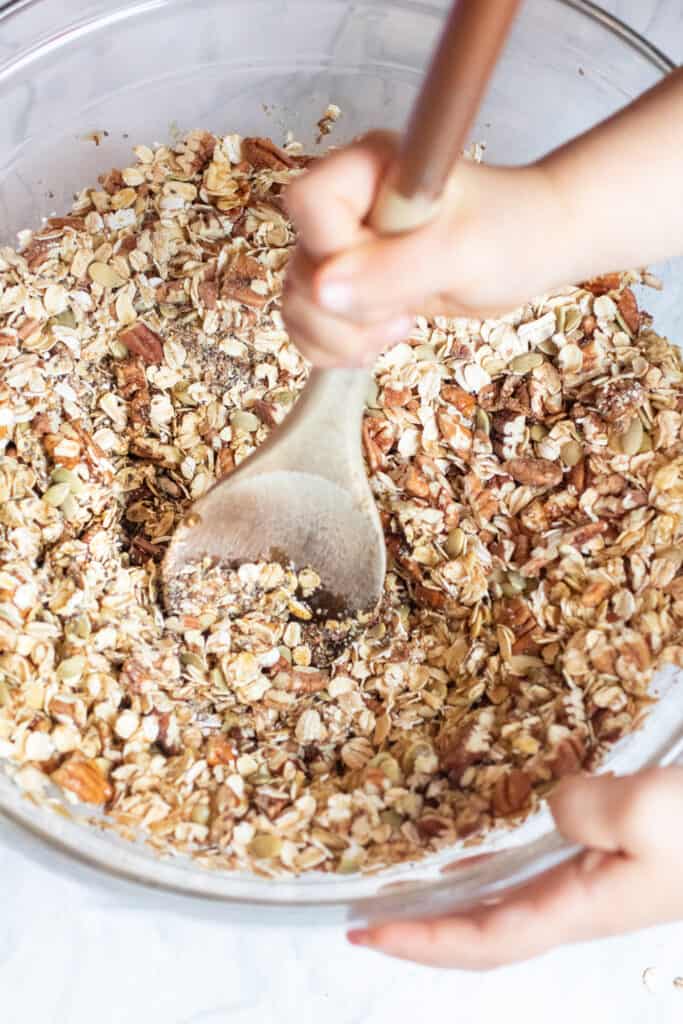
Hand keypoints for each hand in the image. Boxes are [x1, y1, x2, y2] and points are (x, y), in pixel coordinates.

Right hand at [284, 68, 682, 367]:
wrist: (533, 248)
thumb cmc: (510, 232)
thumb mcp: (460, 252)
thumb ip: (392, 270)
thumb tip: (319, 291)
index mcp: (366, 170)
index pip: (308, 205)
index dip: (335, 251)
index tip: (388, 269)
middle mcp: (345, 206)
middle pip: (297, 265)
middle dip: (343, 311)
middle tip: (400, 313)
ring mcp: (344, 249)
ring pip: (298, 302)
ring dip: (339, 336)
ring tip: (396, 328)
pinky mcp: (351, 287)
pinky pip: (311, 326)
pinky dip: (336, 348)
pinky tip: (380, 341)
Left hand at [347, 766, 682, 968]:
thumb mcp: (649, 813)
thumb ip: (584, 810)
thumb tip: (549, 805)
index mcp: (582, 908)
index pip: (485, 940)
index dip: (423, 942)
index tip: (364, 933)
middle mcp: (582, 906)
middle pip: (487, 935)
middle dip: (426, 930)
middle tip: (369, 916)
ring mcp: (599, 886)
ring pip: (508, 907)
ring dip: (454, 904)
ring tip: (410, 883)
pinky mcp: (614, 861)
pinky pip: (534, 875)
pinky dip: (493, 871)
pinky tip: (485, 845)